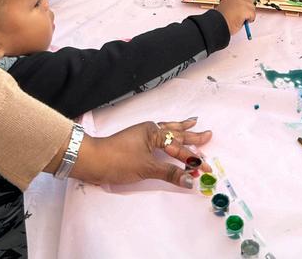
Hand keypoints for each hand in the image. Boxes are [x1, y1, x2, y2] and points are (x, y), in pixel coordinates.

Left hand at [69, 117, 212, 188]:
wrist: (92, 160)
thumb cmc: (118, 160)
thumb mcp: (146, 168)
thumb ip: (170, 172)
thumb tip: (191, 180)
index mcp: (153, 132)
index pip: (178, 147)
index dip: (193, 158)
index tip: (206, 167)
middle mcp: (149, 130)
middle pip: (175, 133)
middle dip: (192, 136)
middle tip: (208, 134)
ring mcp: (142, 135)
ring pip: (166, 131)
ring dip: (180, 129)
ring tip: (193, 121)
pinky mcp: (137, 143)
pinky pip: (158, 136)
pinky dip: (168, 134)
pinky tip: (168, 132)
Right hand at [217, 0, 255, 34]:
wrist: (218, 23)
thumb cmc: (220, 18)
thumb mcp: (224, 9)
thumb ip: (232, 7)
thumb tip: (238, 11)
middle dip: (249, 5)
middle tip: (246, 13)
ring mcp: (242, 2)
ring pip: (252, 7)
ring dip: (249, 14)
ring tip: (242, 19)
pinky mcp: (246, 9)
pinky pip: (253, 14)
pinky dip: (250, 19)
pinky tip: (245, 21)